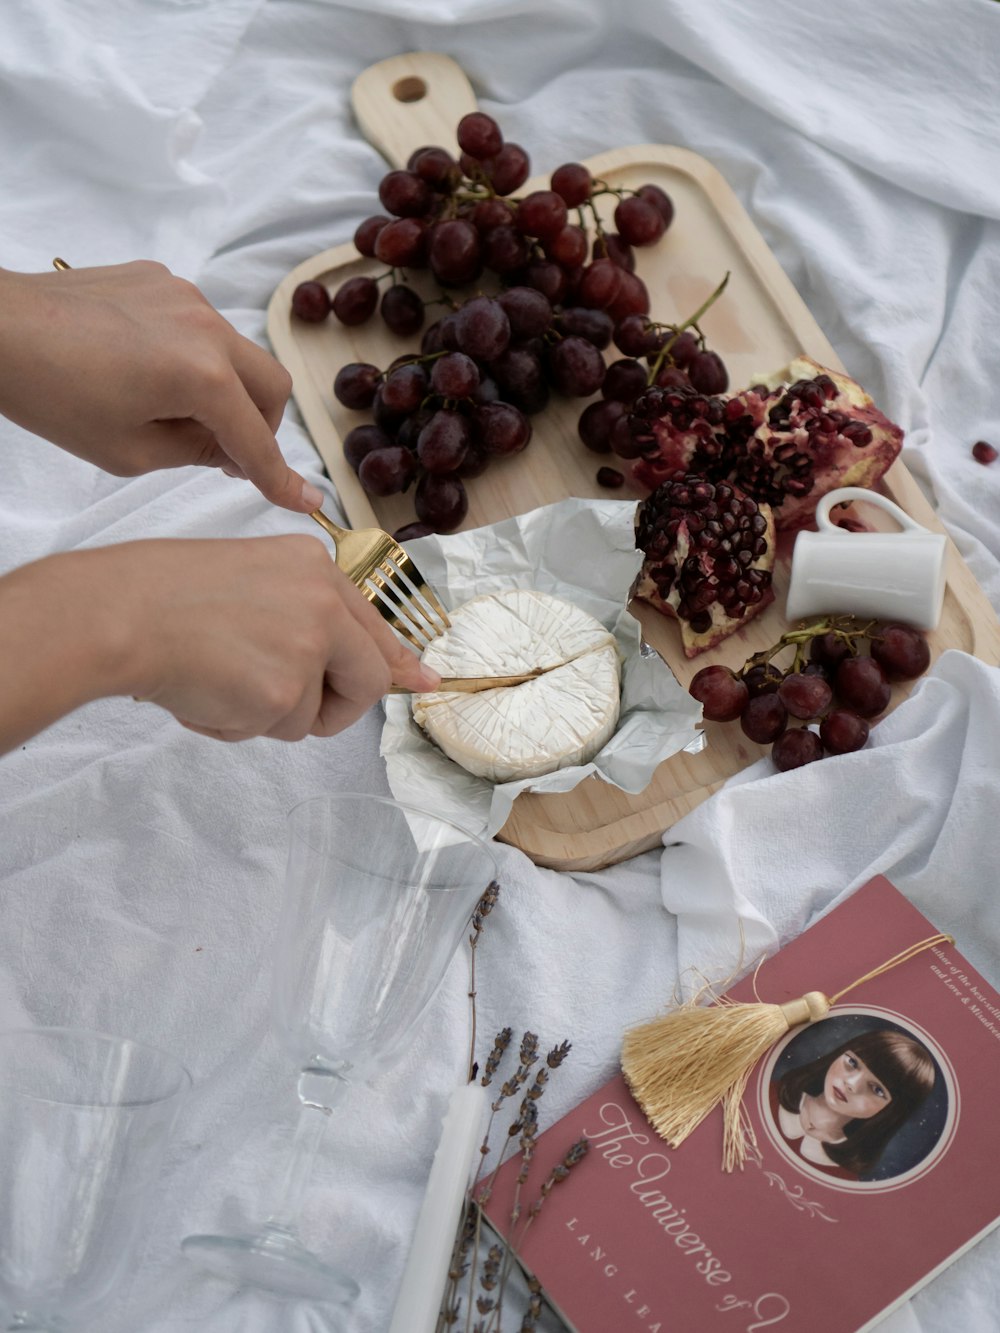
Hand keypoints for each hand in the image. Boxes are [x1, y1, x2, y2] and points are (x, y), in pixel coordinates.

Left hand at [0, 261, 320, 512]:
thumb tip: (233, 450)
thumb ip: (197, 451)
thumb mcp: (130, 452)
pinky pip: (202, 326)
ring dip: (228, 388)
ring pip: (240, 353)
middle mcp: (206, 328)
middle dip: (260, 425)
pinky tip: (148, 369)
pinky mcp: (161, 279)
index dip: (278, 479)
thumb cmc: (53, 395)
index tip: (306, 503)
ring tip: (174, 408)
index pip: (256, 439)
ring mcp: (186, 296)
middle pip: (272, 386)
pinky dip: (196, 356)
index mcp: (202, 377)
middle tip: (221, 449)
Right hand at [118, 536, 440, 739]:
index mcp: (313, 567)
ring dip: (266, 714)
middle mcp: (323, 600)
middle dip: (333, 708)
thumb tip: (357, 661)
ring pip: (312, 713)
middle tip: (282, 705)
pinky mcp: (285, 691)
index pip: (373, 625)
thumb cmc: (166, 597)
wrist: (120, 613)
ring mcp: (308, 645)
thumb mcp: (251, 584)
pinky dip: (237, 725)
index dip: (396, 662)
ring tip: (216, 680)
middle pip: (367, 680)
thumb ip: (306, 618)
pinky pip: (278, 731)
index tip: (421, 681)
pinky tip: (204, 694)